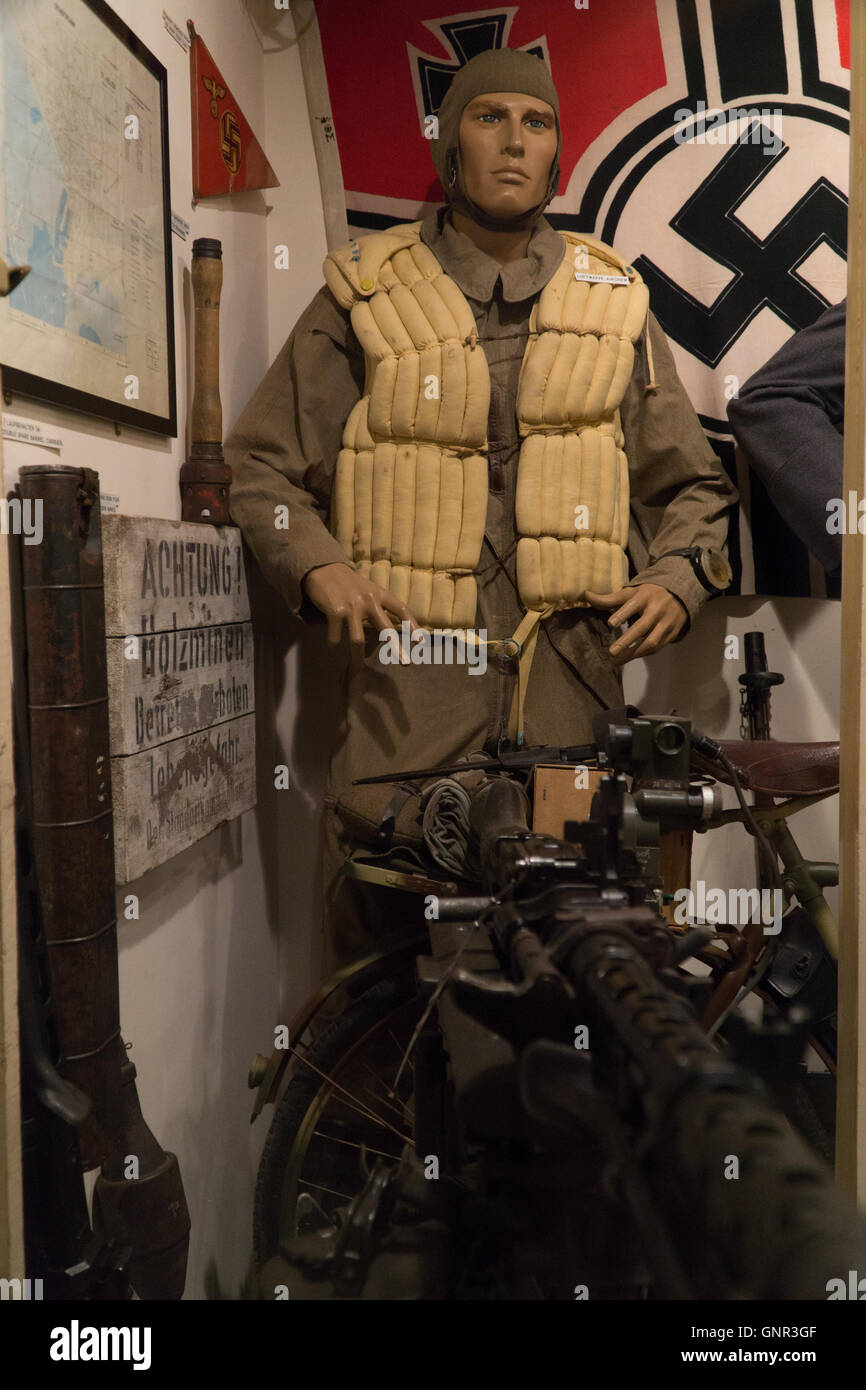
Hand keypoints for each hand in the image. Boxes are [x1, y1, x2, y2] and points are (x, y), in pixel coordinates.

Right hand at [302, 563, 420, 666]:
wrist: (324, 570)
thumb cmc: (350, 586)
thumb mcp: (368, 592)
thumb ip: (376, 612)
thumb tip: (376, 644)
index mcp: (380, 594)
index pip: (402, 609)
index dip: (413, 625)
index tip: (422, 641)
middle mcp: (368, 600)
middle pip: (385, 628)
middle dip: (396, 648)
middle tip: (406, 663)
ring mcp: (351, 606)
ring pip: (357, 640)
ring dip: (357, 658)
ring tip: (357, 669)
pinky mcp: (334, 611)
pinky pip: (336, 637)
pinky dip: (335, 645)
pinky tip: (334, 647)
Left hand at [584, 583, 686, 665]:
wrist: (680, 594)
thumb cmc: (648, 594)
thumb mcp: (631, 592)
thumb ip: (609, 598)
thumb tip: (586, 595)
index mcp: (645, 597)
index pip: (632, 606)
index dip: (622, 615)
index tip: (611, 624)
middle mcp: (657, 610)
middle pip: (642, 627)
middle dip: (627, 640)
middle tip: (612, 652)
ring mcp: (666, 623)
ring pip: (652, 641)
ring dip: (634, 653)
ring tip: (617, 660)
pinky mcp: (672, 633)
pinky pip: (658, 647)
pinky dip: (643, 653)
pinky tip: (630, 657)